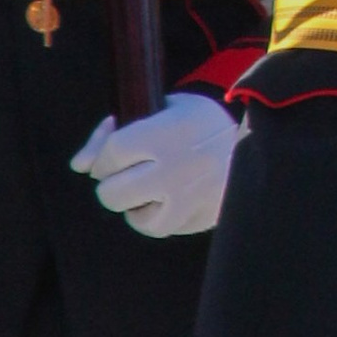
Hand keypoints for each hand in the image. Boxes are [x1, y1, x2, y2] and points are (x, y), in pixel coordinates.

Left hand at [71, 92, 239, 237]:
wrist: (257, 142)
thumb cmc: (198, 123)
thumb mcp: (162, 109)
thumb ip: (114, 133)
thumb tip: (78, 165)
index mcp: (170, 131)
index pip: (112, 154)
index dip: (105, 156)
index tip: (117, 153)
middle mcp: (179, 166)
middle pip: (112, 192)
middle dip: (111, 182)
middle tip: (129, 171)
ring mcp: (190, 197)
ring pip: (132, 215)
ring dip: (132, 202)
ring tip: (147, 186)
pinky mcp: (199, 218)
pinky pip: (157, 227)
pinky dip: (153, 216)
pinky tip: (163, 200)